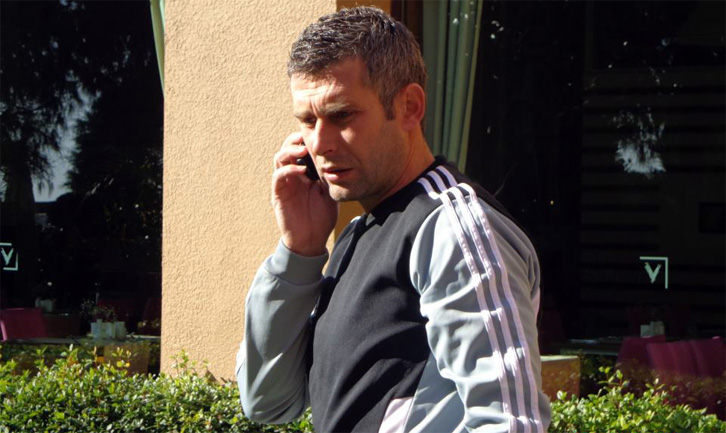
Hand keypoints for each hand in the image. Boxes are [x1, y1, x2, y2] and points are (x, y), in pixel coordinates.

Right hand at [272, 132, 337, 255]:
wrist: (311, 240)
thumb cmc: (321, 217)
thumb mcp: (331, 192)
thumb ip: (330, 176)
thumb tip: (341, 158)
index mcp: (304, 172)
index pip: (300, 148)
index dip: (306, 139)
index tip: (318, 134)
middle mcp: (292, 175)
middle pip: (287, 148)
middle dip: (296, 140)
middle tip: (308, 138)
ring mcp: (284, 183)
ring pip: (280, 158)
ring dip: (290, 151)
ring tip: (303, 150)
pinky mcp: (278, 194)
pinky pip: (278, 176)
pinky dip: (288, 170)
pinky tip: (301, 171)